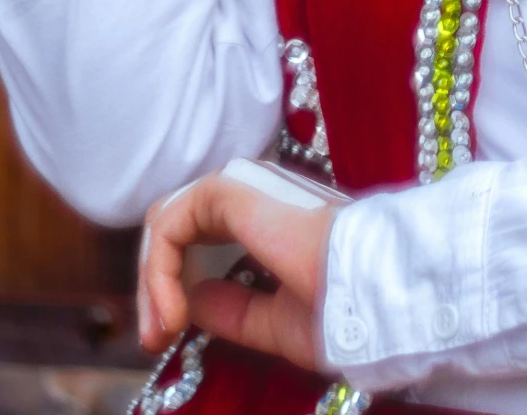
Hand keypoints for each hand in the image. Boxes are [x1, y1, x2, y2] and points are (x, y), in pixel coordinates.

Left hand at [138, 168, 338, 371]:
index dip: (176, 285)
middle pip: (181, 226)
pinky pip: (173, 221)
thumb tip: (193, 298)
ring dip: (155, 277)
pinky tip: (174, 309)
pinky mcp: (231, 190)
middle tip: (155, 338)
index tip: (169, 338)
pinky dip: (160, 267)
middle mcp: (257, 198)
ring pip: (172, 220)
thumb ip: (235, 310)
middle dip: (157, 285)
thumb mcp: (277, 324)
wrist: (371, 290)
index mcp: (273, 222)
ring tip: (160, 329)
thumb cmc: (342, 310)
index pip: (205, 235)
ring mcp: (245, 188)